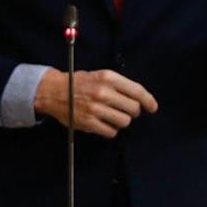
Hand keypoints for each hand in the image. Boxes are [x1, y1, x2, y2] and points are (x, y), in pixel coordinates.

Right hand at [34, 68, 157, 137]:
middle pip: (133, 108)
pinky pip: (111, 132)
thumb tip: (139, 98)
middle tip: (126, 110)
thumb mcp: (100, 75)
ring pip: (124, 122)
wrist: (53, 91)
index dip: (148, 100)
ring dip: (122, 121)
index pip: (137, 91)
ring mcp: (96, 109)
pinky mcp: (89, 123)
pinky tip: (104, 123)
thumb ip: (119, 85)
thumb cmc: (79, 82)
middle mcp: (103, 92)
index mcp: (108, 78)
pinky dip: (111, 130)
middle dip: (133, 111)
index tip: (153, 107)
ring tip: (113, 116)